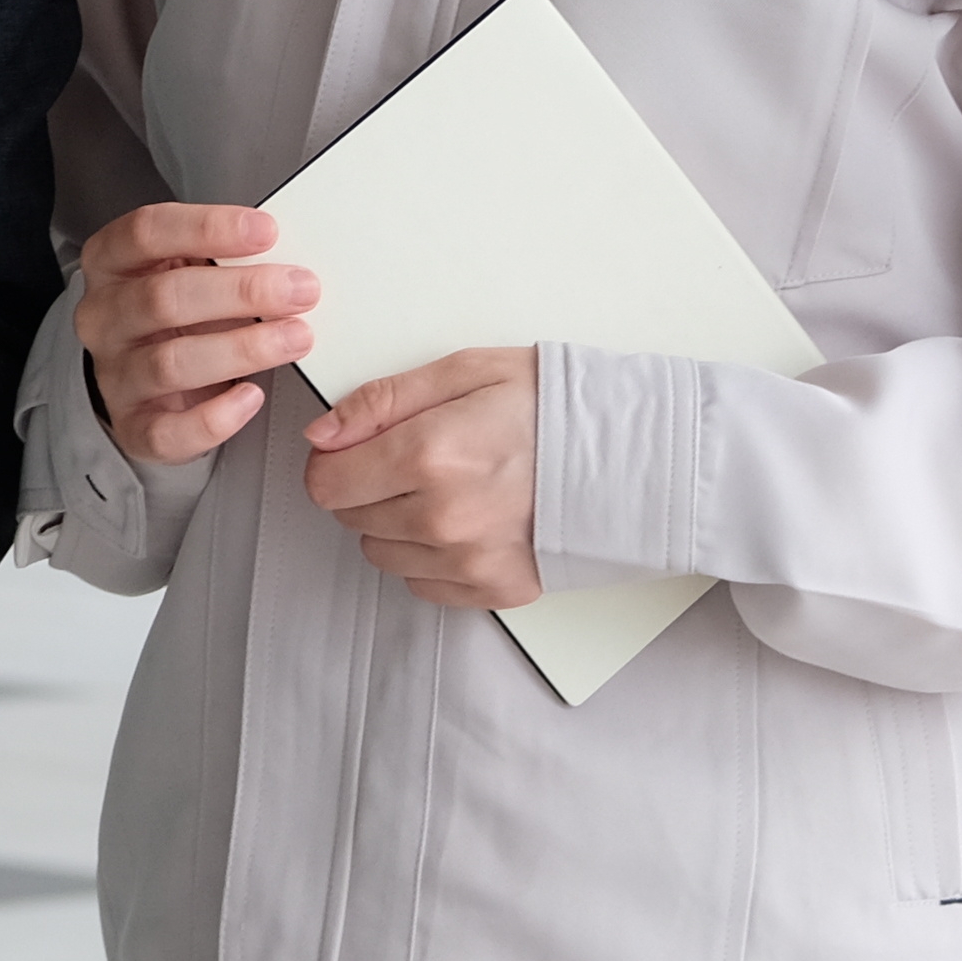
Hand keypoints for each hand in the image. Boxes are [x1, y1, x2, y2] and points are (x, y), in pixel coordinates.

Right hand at [75, 203, 319, 464]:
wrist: (152, 380)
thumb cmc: (181, 314)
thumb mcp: (191, 269)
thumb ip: (226, 258)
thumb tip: (289, 258)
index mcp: (111, 263)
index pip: (146, 232)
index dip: (207, 228)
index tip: (267, 231)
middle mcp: (104, 317)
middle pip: (163, 297)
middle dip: (241, 291)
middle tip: (299, 290)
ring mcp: (115, 374)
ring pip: (171, 362)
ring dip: (243, 348)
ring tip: (295, 338)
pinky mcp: (134, 426)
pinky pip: (169, 431)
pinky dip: (215, 418)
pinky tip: (251, 397)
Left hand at [298, 348, 540, 608]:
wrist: (637, 456)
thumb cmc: (560, 407)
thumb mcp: (468, 371)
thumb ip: (384, 401)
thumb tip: (324, 434)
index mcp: (430, 455)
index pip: (327, 482)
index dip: (333, 461)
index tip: (353, 448)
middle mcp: (443, 517)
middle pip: (351, 518)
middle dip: (367, 486)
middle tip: (415, 460)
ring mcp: (469, 561)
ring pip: (381, 554)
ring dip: (396, 524)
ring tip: (447, 488)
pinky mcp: (494, 589)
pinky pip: (423, 583)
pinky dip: (430, 555)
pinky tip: (466, 521)